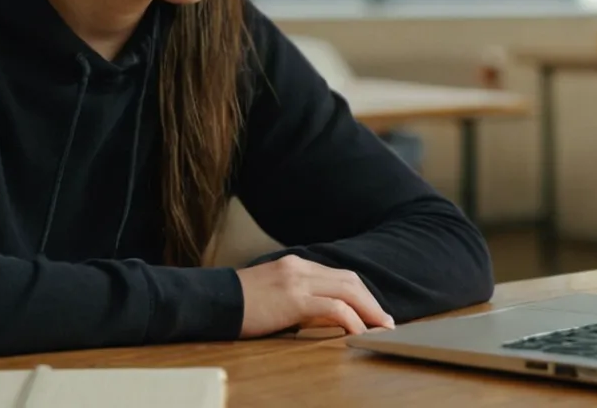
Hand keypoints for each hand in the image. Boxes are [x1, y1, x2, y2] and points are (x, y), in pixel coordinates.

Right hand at [236, 254, 394, 337]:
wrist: (211, 300)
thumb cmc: (236, 303)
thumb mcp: (270, 293)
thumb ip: (294, 296)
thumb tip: (319, 315)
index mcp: (294, 265)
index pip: (337, 275)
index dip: (360, 293)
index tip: (372, 310)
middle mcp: (299, 267)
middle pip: (348, 280)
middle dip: (371, 301)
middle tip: (385, 321)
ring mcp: (297, 281)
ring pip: (347, 290)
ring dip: (368, 310)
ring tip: (380, 328)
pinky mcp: (293, 299)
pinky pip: (333, 308)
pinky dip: (351, 319)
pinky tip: (359, 331)